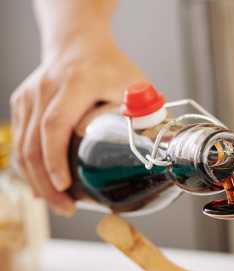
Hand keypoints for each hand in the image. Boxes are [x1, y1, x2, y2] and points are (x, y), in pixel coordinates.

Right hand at [10, 35, 145, 214]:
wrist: (78, 42)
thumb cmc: (110, 66)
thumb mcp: (135, 85)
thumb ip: (144, 114)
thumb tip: (156, 149)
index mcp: (74, 83)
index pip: (55, 124)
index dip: (56, 158)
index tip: (64, 186)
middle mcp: (45, 89)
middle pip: (33, 143)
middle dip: (46, 182)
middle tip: (66, 208)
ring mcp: (28, 97)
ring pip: (21, 146)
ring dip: (36, 180)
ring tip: (58, 204)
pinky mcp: (22, 105)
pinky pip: (20, 141)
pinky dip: (30, 167)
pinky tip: (43, 186)